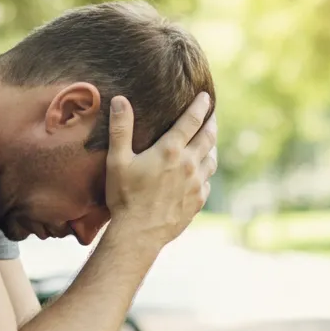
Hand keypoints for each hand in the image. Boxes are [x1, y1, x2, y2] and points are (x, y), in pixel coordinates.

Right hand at [105, 92, 216, 247]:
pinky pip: (207, 181)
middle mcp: (188, 164)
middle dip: (211, 123)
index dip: (200, 106)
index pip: (192, 121)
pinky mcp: (198, 201)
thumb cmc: (124, 196)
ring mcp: (196, 184)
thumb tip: (120, 99)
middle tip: (212, 115)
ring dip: (211, 147)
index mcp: (170, 150)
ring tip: (209, 141)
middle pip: (207, 137)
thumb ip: (120, 128)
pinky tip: (201, 172)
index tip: (205, 96)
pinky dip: (206, 172)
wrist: (138, 234)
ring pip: (211, 159)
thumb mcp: (117, 160)